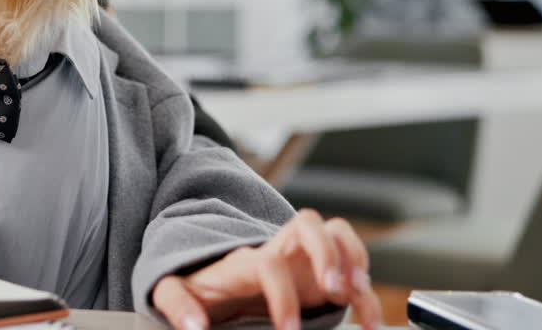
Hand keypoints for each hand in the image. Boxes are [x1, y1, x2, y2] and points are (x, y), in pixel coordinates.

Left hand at [151, 209, 381, 329]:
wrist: (208, 280)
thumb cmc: (193, 286)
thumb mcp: (172, 290)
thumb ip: (176, 304)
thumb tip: (194, 327)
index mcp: (244, 259)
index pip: (269, 263)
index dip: (283, 296)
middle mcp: (278, 250)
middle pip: (308, 222)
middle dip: (328, 251)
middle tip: (336, 288)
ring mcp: (302, 259)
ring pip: (337, 234)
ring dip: (355, 260)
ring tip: (358, 295)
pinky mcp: (319, 276)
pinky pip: (352, 271)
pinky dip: (367, 292)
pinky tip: (369, 320)